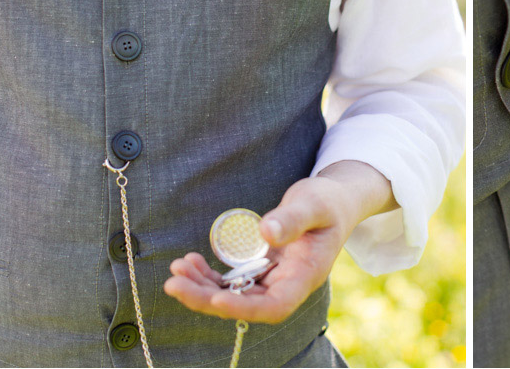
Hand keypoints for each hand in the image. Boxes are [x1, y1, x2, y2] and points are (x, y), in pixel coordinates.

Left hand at [164, 161, 395, 323]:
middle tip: (174, 282)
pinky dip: (208, 276)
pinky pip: (231, 282)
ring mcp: (273, 278)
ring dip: (202, 287)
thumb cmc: (328, 201)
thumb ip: (292, 219)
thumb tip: (266, 233)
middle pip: (245, 305)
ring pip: (233, 295)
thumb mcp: (314, 204)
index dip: (243, 308)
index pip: (274, 306)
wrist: (334, 201)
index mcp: (306, 275)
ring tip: (176, 269)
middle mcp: (287, 284)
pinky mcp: (261, 268)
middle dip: (207, 298)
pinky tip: (188, 262)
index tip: (215, 298)